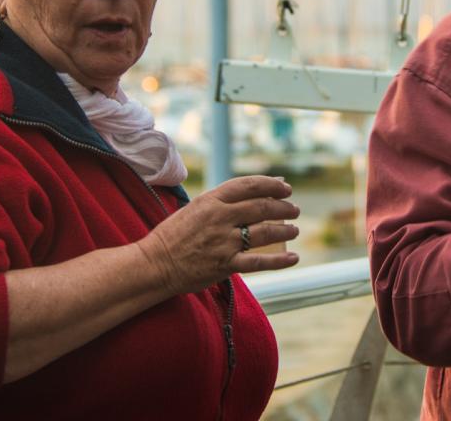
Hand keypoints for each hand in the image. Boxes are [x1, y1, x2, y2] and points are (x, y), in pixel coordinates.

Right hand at [139, 176, 300, 295]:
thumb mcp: (197, 207)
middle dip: (283, 207)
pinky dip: (279, 261)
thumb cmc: (176, 234)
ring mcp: (224, 242)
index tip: (286, 188)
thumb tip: (257, 188)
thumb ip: (226, 199)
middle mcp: (220, 218)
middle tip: (294, 210)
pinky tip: (293, 259)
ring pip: (265, 232)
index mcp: (211, 200)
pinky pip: (259, 261)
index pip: (249, 185)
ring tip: (294, 230)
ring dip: (285, 230)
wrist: (156, 264)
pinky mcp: (225, 265)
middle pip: (261, 207)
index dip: (272, 185)